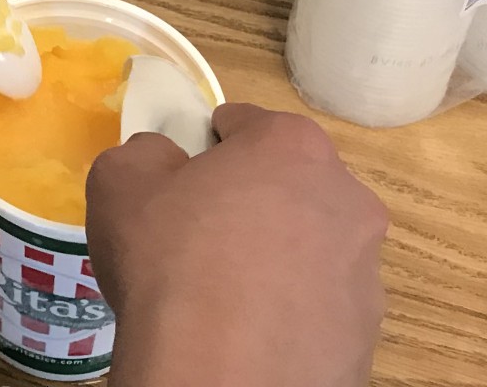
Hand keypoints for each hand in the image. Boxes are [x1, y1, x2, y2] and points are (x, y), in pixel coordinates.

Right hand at [87, 104, 387, 386]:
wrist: (220, 378)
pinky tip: (248, 331)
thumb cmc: (170, 261)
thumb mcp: (120, 179)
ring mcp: (365, 271)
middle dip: (250, 200)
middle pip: (289, 184)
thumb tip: (164, 160)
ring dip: (275, 257)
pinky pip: (318, 305)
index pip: (247, 123)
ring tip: (223, 295)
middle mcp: (346, 199)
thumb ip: (146, 151)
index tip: (182, 179)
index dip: (207, 146)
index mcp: (293, 146)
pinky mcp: (366, 333)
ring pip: (311, 246)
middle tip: (199, 235)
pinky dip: (289, 311)